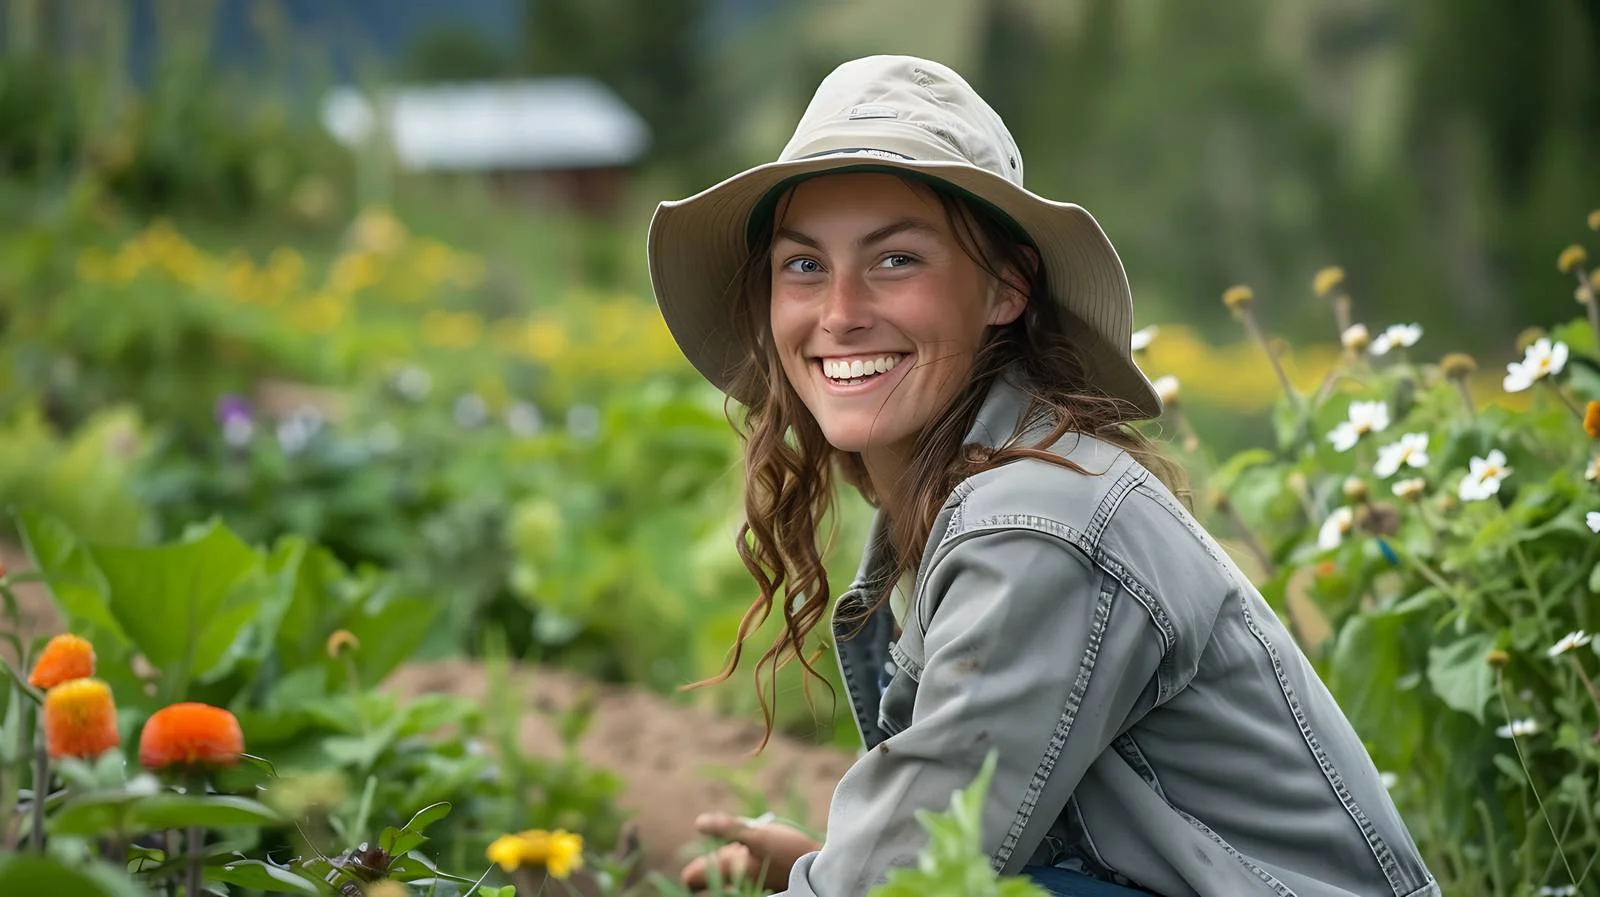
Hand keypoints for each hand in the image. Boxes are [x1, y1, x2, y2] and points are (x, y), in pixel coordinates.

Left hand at [679, 812, 821, 892]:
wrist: (821, 870)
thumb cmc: (788, 851)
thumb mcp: (758, 834)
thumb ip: (727, 828)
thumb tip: (699, 822)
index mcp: (728, 873)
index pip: (691, 879)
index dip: (694, 865)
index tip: (708, 853)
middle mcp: (734, 886)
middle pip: (708, 880)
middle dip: (714, 866)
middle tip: (730, 850)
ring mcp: (748, 889)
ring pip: (726, 880)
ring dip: (731, 867)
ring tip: (747, 851)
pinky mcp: (763, 888)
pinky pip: (743, 881)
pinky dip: (745, 871)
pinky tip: (760, 858)